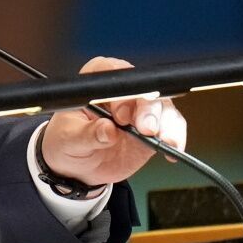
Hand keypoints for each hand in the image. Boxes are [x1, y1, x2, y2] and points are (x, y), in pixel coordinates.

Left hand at [37, 56, 188, 187]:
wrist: (77, 167)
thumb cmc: (66, 143)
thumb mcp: (69, 139)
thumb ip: (87, 134)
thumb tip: (107, 130)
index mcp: (97, 82)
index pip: (114, 74)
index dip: (121, 92)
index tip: (120, 114)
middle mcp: (123, 91)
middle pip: (144, 89)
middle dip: (149, 109)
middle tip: (146, 129)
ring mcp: (140, 108)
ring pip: (163, 106)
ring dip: (167, 123)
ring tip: (166, 140)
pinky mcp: (154, 127)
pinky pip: (172, 126)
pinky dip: (175, 135)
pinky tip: (173, 148)